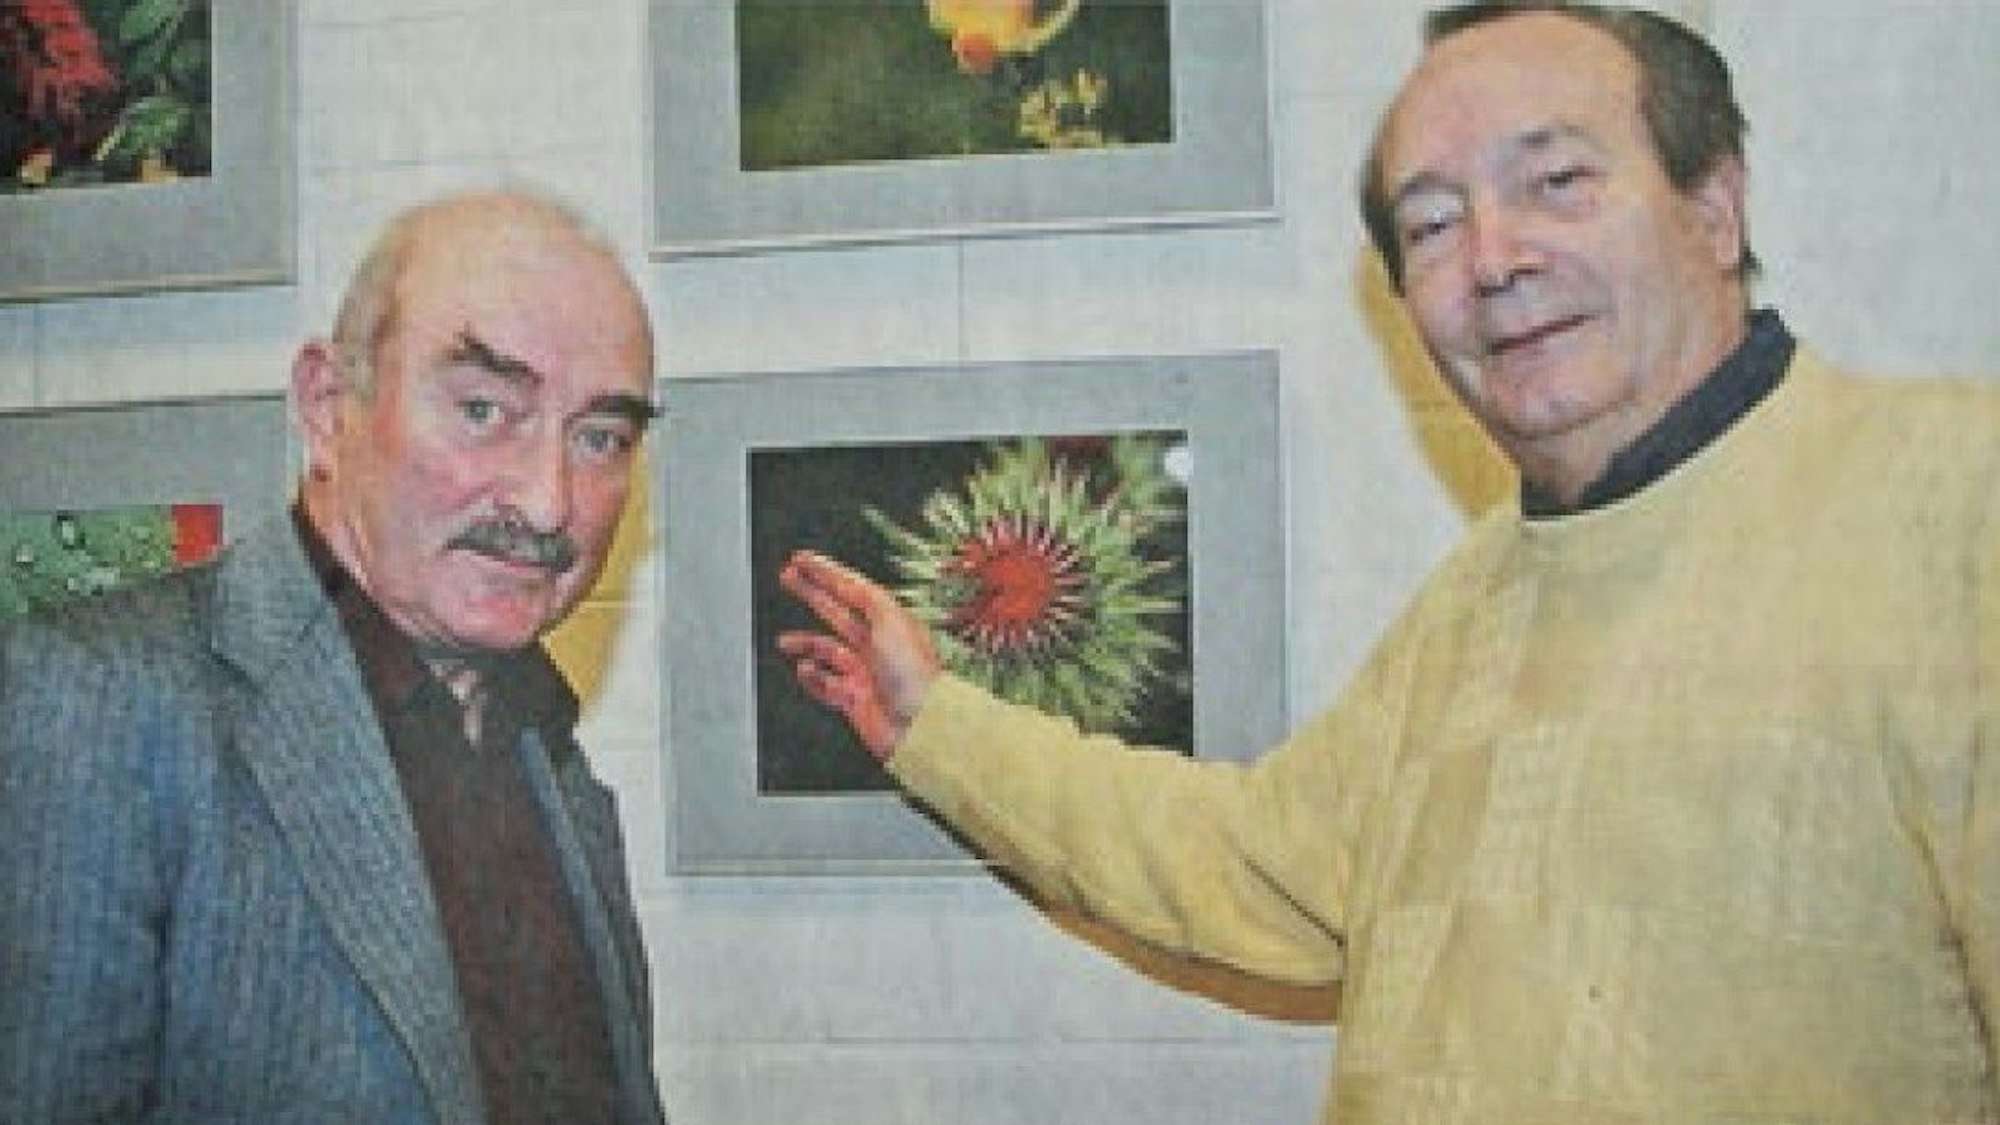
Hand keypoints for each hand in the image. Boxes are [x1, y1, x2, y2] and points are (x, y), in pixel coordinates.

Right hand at [777, 550, 941, 760]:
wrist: (920, 724)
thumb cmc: (912, 673)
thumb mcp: (891, 620)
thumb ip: (867, 598)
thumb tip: (846, 580)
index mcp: (889, 621)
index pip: (852, 588)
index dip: (826, 572)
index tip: (802, 559)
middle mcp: (876, 645)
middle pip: (837, 612)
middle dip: (812, 593)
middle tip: (788, 578)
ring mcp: (865, 673)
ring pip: (828, 651)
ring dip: (805, 643)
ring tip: (784, 641)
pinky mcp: (855, 700)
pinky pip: (826, 685)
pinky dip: (812, 678)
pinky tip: (803, 670)